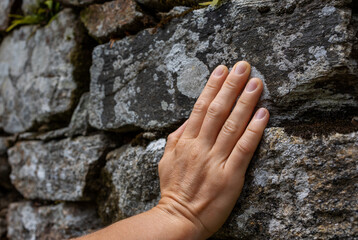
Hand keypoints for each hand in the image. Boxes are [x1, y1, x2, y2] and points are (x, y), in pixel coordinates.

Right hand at [155, 61, 268, 238]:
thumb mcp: (166, 158)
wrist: (178, 218)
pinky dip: (254, 131)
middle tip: (243, 66)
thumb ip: (177, 136)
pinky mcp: (230, 177)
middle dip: (231, 86)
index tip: (222, 69)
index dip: (212, 87)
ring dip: (245, 102)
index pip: (200, 107)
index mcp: (185, 141)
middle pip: (217, 111)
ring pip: (232, 125)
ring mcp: (216, 161)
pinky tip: (263, 114)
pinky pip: (244, 149)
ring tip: (255, 83)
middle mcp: (200, 147)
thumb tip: (189, 118)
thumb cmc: (173, 188)